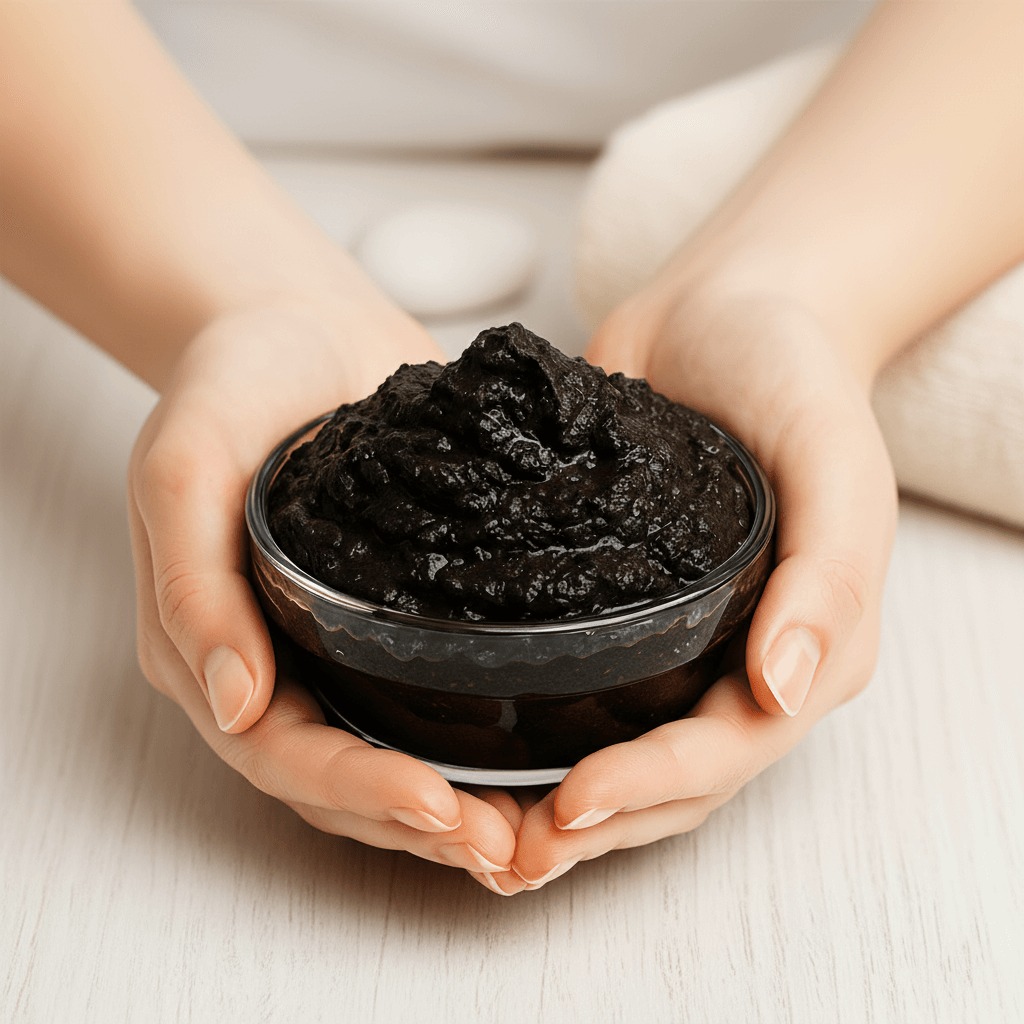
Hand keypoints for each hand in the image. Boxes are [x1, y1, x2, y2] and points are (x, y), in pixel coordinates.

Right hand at [128, 301, 518, 873]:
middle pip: (340, 779)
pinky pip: (428, 698)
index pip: (281, 752)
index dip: (360, 791)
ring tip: (532, 836)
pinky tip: (534, 761)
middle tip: (507, 851)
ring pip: (388, 755)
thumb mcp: (184, 463)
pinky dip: (472, 743)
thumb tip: (234, 704)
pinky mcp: (394, 617)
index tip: (442, 810)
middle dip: (421, 824)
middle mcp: (275, 661)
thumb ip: (193, 581)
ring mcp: (336, 645)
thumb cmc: (231, 383)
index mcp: (213, 646)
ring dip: (454, 807)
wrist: (298, 325)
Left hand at [496, 286, 896, 890]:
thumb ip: (829, 572)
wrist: (729, 308)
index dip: (653, 789)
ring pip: (620, 745)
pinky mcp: (618, 601)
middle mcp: (738, 657)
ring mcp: (676, 635)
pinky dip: (536, 725)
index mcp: (801, 644)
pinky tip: (473, 738)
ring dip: (556, 800)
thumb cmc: (794, 371)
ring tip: (476, 829)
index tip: (570, 805)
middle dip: (594, 823)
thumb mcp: (836, 457)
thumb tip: (788, 690)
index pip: (727, 750)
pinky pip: (580, 680)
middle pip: (671, 777)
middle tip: (502, 854)